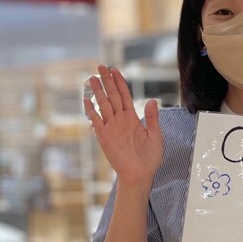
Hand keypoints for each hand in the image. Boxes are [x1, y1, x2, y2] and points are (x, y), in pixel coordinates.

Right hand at [84, 64, 162, 188]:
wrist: (141, 175)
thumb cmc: (149, 158)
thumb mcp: (155, 136)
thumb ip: (152, 118)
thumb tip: (151, 100)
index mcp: (132, 118)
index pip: (125, 96)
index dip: (120, 82)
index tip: (115, 70)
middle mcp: (120, 120)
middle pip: (112, 96)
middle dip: (107, 81)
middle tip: (100, 66)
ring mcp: (111, 127)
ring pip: (103, 105)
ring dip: (98, 91)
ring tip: (91, 78)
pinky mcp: (104, 137)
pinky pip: (96, 121)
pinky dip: (91, 111)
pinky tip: (87, 100)